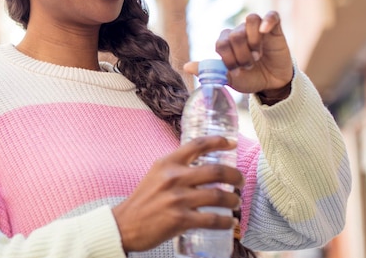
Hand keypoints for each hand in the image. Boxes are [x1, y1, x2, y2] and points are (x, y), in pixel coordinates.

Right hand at [112, 136, 243, 251]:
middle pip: (216, 171)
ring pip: (219, 196)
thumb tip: (202, 167)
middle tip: (240, 181)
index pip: (198, 145)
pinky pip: (213, 219)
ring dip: (234, 200)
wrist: (125, 225)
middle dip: (235, 175)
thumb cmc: (143, 200)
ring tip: (235, 202)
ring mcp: (178, 199)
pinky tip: (230, 222)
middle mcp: (174, 178)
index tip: (232, 143)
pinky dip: (226, 222)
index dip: (219, 141)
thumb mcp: (156, 175)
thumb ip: (176, 168)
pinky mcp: (181, 220)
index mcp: (167, 163)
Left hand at [184, 11, 293, 96]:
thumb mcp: (228, 78)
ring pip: (249, 21)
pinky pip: (271, 16)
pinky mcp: (274, 29)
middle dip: (242, 55)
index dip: (228, 59)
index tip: (236, 71)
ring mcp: (257, 28)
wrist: (271, 83)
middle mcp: (239, 31)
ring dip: (253, 42)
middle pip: (235, 35)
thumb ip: (209, 70)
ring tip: (257, 56)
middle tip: (249, 65)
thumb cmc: (248, 78)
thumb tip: (186, 66)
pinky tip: (264, 31)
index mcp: (225, 41)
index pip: (221, 44)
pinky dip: (267, 21)